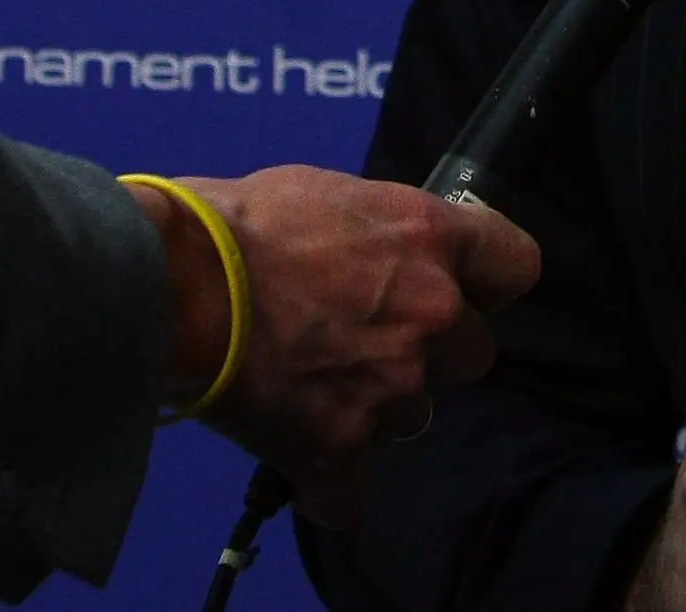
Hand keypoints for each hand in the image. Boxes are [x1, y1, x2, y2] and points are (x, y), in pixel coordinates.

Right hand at [132, 169, 543, 524]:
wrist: (167, 282)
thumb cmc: (235, 223)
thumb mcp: (330, 192)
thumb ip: (382, 231)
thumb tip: (389, 250)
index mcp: (432, 238)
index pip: (518, 267)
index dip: (488, 283)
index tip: (461, 288)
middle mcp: (429, 314)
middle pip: (473, 354)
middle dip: (429, 351)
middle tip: (367, 338)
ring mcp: (389, 386)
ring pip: (415, 417)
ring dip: (378, 408)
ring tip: (317, 384)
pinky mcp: (338, 447)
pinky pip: (352, 494)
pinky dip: (329, 483)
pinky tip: (303, 459)